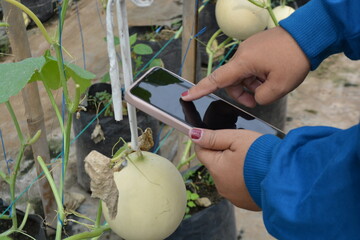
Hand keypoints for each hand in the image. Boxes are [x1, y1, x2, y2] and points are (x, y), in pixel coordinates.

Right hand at [181, 27, 310, 106]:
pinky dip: (257, 76)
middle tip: (259, 99)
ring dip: (252, 85)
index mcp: (243, 62)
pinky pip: (250, 66)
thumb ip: (261, 98)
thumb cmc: (294, 59)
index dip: (200, 90)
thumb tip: (256, 96)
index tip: (185, 96)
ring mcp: (249, 50)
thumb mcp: (280, 87)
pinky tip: (271, 75)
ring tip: (271, 85)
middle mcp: (242, 54)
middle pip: (232, 81)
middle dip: (243, 93)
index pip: (216, 80)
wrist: (308, 35)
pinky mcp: (256, 48)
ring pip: (242, 75)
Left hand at [189, 128, 262, 210]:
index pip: (201, 151)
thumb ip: (213, 137)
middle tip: (243, 149)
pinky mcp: (244, 202)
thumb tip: (193, 134)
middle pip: (215, 164)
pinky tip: (255, 174)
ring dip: (234, 168)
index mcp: (216, 168)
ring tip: (252, 162)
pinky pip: (238, 186)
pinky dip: (243, 179)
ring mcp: (232, 196)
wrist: (286, 176)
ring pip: (226, 175)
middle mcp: (220, 185)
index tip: (223, 138)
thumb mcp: (236, 138)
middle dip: (224, 155)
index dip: (209, 141)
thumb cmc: (262, 155)